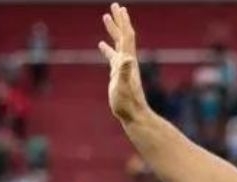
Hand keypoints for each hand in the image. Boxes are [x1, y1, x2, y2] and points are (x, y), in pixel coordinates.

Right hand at [98, 3, 147, 122]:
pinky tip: (102, 45)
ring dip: (113, 31)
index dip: (123, 22)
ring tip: (106, 18)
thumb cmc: (127, 103)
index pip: (126, 36)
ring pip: (118, 44)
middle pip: (124, 36)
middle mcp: (127, 62)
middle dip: (119, 20)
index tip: (118, 8)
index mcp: (128, 61)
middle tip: (115, 5)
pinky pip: (112, 57)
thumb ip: (124, 72)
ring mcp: (123, 68)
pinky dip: (108, 49)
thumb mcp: (124, 86)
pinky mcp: (118, 75)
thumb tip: (126, 58)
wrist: (133, 115)